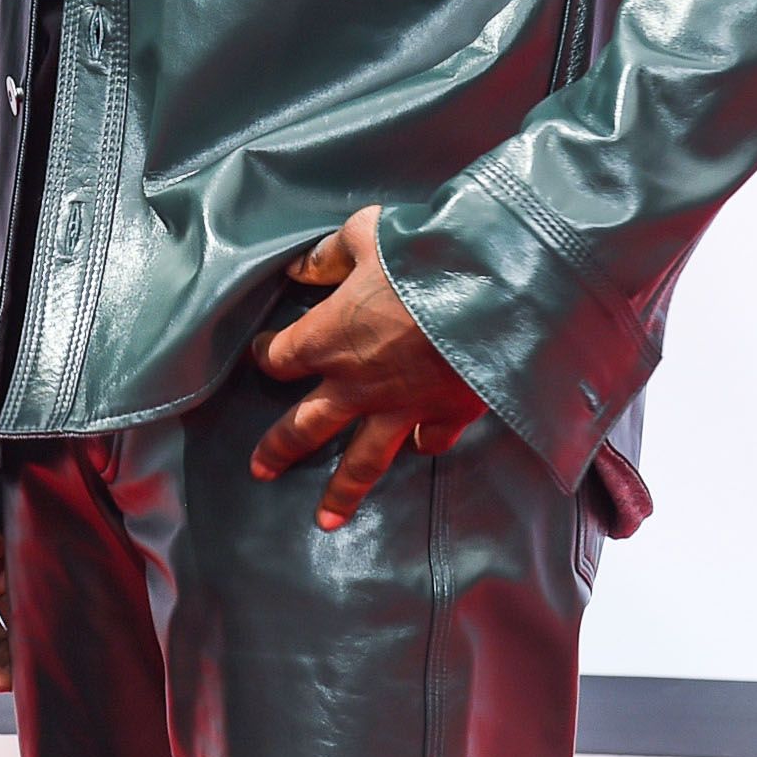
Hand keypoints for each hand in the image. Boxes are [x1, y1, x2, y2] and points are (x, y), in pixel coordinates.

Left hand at [248, 205, 491, 528]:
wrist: (496, 292)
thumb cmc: (423, 255)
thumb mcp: (365, 235)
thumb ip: (328, 256)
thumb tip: (299, 268)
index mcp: (327, 337)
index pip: (281, 358)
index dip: (269, 356)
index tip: (265, 355)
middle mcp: (355, 383)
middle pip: (305, 425)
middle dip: (279, 448)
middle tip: (260, 470)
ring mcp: (402, 406)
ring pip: (362, 460)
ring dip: (342, 491)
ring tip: (326, 521)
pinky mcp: (447, 414)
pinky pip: (430, 439)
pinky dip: (423, 444)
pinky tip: (419, 449)